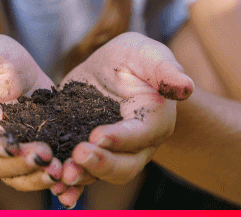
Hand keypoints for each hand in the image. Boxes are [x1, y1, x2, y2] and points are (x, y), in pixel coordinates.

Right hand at [0, 35, 62, 190]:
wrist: (15, 78)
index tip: (11, 146)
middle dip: (21, 163)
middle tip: (46, 156)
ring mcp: (2, 159)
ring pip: (16, 177)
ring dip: (38, 178)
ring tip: (61, 170)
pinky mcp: (25, 163)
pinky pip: (35, 180)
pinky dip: (53, 185)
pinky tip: (71, 183)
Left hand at [51, 32, 193, 207]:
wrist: (114, 69)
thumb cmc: (136, 58)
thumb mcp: (148, 55)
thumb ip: (165, 69)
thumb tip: (186, 87)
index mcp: (154, 121)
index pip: (141, 135)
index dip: (121, 138)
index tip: (97, 135)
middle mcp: (137, 145)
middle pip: (124, 166)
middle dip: (102, 164)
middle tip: (77, 156)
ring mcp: (113, 154)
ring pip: (101, 175)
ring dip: (82, 177)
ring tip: (61, 173)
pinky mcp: (91, 153)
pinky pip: (82, 174)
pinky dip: (70, 184)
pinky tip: (55, 185)